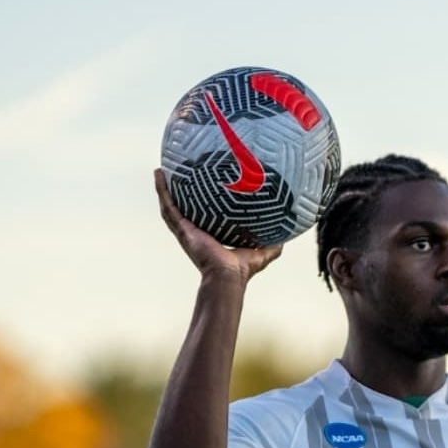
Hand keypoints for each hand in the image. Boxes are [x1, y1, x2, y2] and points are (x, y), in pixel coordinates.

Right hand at [154, 168, 282, 280]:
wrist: (229, 276)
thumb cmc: (242, 269)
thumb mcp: (263, 252)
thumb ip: (274, 243)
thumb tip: (288, 232)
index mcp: (212, 235)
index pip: (205, 215)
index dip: (203, 202)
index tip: (203, 186)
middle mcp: (196, 232)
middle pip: (185, 208)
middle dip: (180, 193)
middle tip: (177, 174)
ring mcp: (186, 230)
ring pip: (171, 205)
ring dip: (165, 188)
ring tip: (161, 171)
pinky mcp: (182, 228)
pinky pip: (168, 206)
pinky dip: (161, 190)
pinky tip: (159, 175)